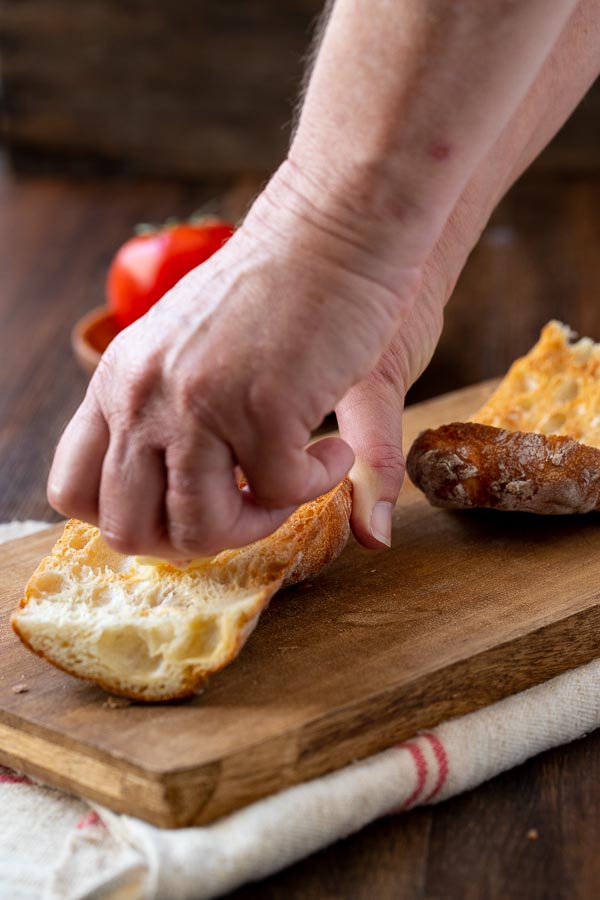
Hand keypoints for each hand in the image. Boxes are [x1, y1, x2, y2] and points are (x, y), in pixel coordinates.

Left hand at [48, 167, 433, 557]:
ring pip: (201, 530)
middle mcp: (142, 397)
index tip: (182, 504)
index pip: (73, 490)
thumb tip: (172, 496)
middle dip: (193, 540)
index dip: (127, 518)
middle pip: (130, 531)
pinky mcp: (261, 412)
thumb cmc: (271, 291)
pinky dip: (316, 485)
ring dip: (256, 523)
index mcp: (116, 382)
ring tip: (291, 481)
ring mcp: (197, 406)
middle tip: (244, 507)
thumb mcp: (190, 349)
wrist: (329, 232)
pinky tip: (331, 449)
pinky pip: (282, 496)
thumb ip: (166, 413)